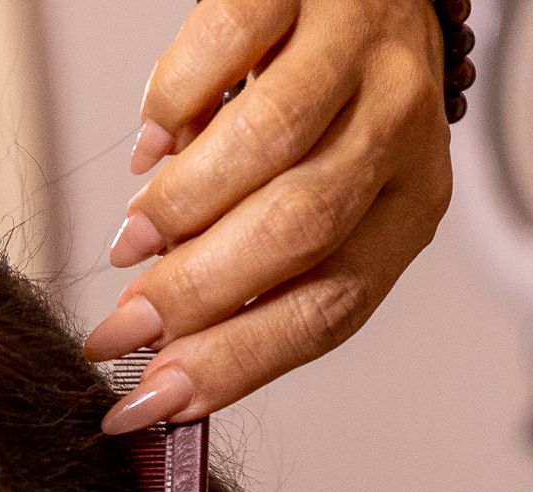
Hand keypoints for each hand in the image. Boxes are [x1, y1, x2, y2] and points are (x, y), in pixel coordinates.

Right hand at [83, 0, 453, 432]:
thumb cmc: (342, 96)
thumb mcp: (331, 191)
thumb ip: (266, 265)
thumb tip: (167, 348)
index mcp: (409, 202)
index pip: (328, 306)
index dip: (232, 363)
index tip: (151, 402)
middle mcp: (398, 126)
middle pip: (299, 231)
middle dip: (195, 294)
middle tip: (123, 328)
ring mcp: (356, 46)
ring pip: (267, 144)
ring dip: (180, 207)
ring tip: (134, 239)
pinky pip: (226, 47)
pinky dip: (173, 106)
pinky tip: (154, 146)